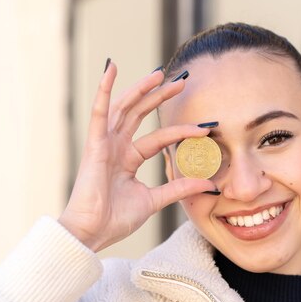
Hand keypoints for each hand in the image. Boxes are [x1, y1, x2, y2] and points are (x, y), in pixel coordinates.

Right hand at [58, 62, 214, 251]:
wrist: (92, 233)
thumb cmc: (115, 220)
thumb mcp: (154, 201)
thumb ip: (178, 189)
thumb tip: (208, 182)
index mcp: (128, 159)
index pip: (159, 138)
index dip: (181, 131)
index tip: (205, 128)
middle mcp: (116, 147)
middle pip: (141, 114)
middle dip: (160, 97)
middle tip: (181, 81)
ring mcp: (104, 144)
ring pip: (125, 108)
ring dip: (141, 89)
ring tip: (159, 73)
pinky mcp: (94, 145)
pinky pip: (99, 112)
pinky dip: (104, 89)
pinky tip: (111, 68)